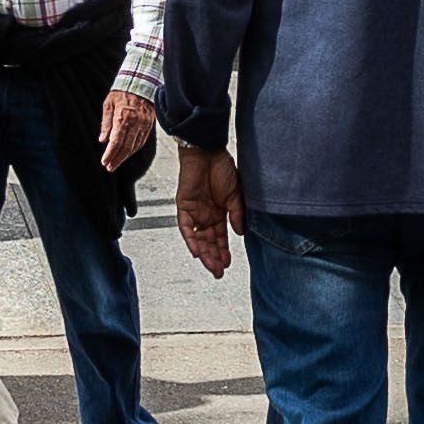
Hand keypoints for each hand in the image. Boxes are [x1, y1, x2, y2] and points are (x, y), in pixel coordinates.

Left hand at [96, 88, 159, 177]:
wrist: (140, 82)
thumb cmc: (122, 92)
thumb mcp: (108, 104)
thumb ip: (106, 123)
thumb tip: (103, 139)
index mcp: (123, 117)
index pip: (116, 141)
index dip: (110, 154)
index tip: (104, 162)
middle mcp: (135, 122)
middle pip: (126, 147)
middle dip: (117, 159)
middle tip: (109, 167)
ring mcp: (144, 124)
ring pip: (135, 146)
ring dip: (125, 157)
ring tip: (116, 163)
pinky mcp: (149, 125)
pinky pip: (141, 141)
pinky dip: (134, 150)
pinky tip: (127, 154)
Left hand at [170, 141, 236, 277]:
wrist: (207, 152)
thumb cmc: (222, 168)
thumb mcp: (235, 195)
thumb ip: (236, 214)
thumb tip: (239, 233)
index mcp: (218, 212)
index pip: (220, 237)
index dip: (223, 251)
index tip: (227, 263)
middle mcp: (205, 215)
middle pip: (208, 242)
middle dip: (213, 257)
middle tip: (218, 272)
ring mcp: (194, 212)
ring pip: (197, 238)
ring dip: (203, 253)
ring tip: (211, 266)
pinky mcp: (183, 207)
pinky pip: (185, 228)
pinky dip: (190, 240)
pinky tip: (196, 252)